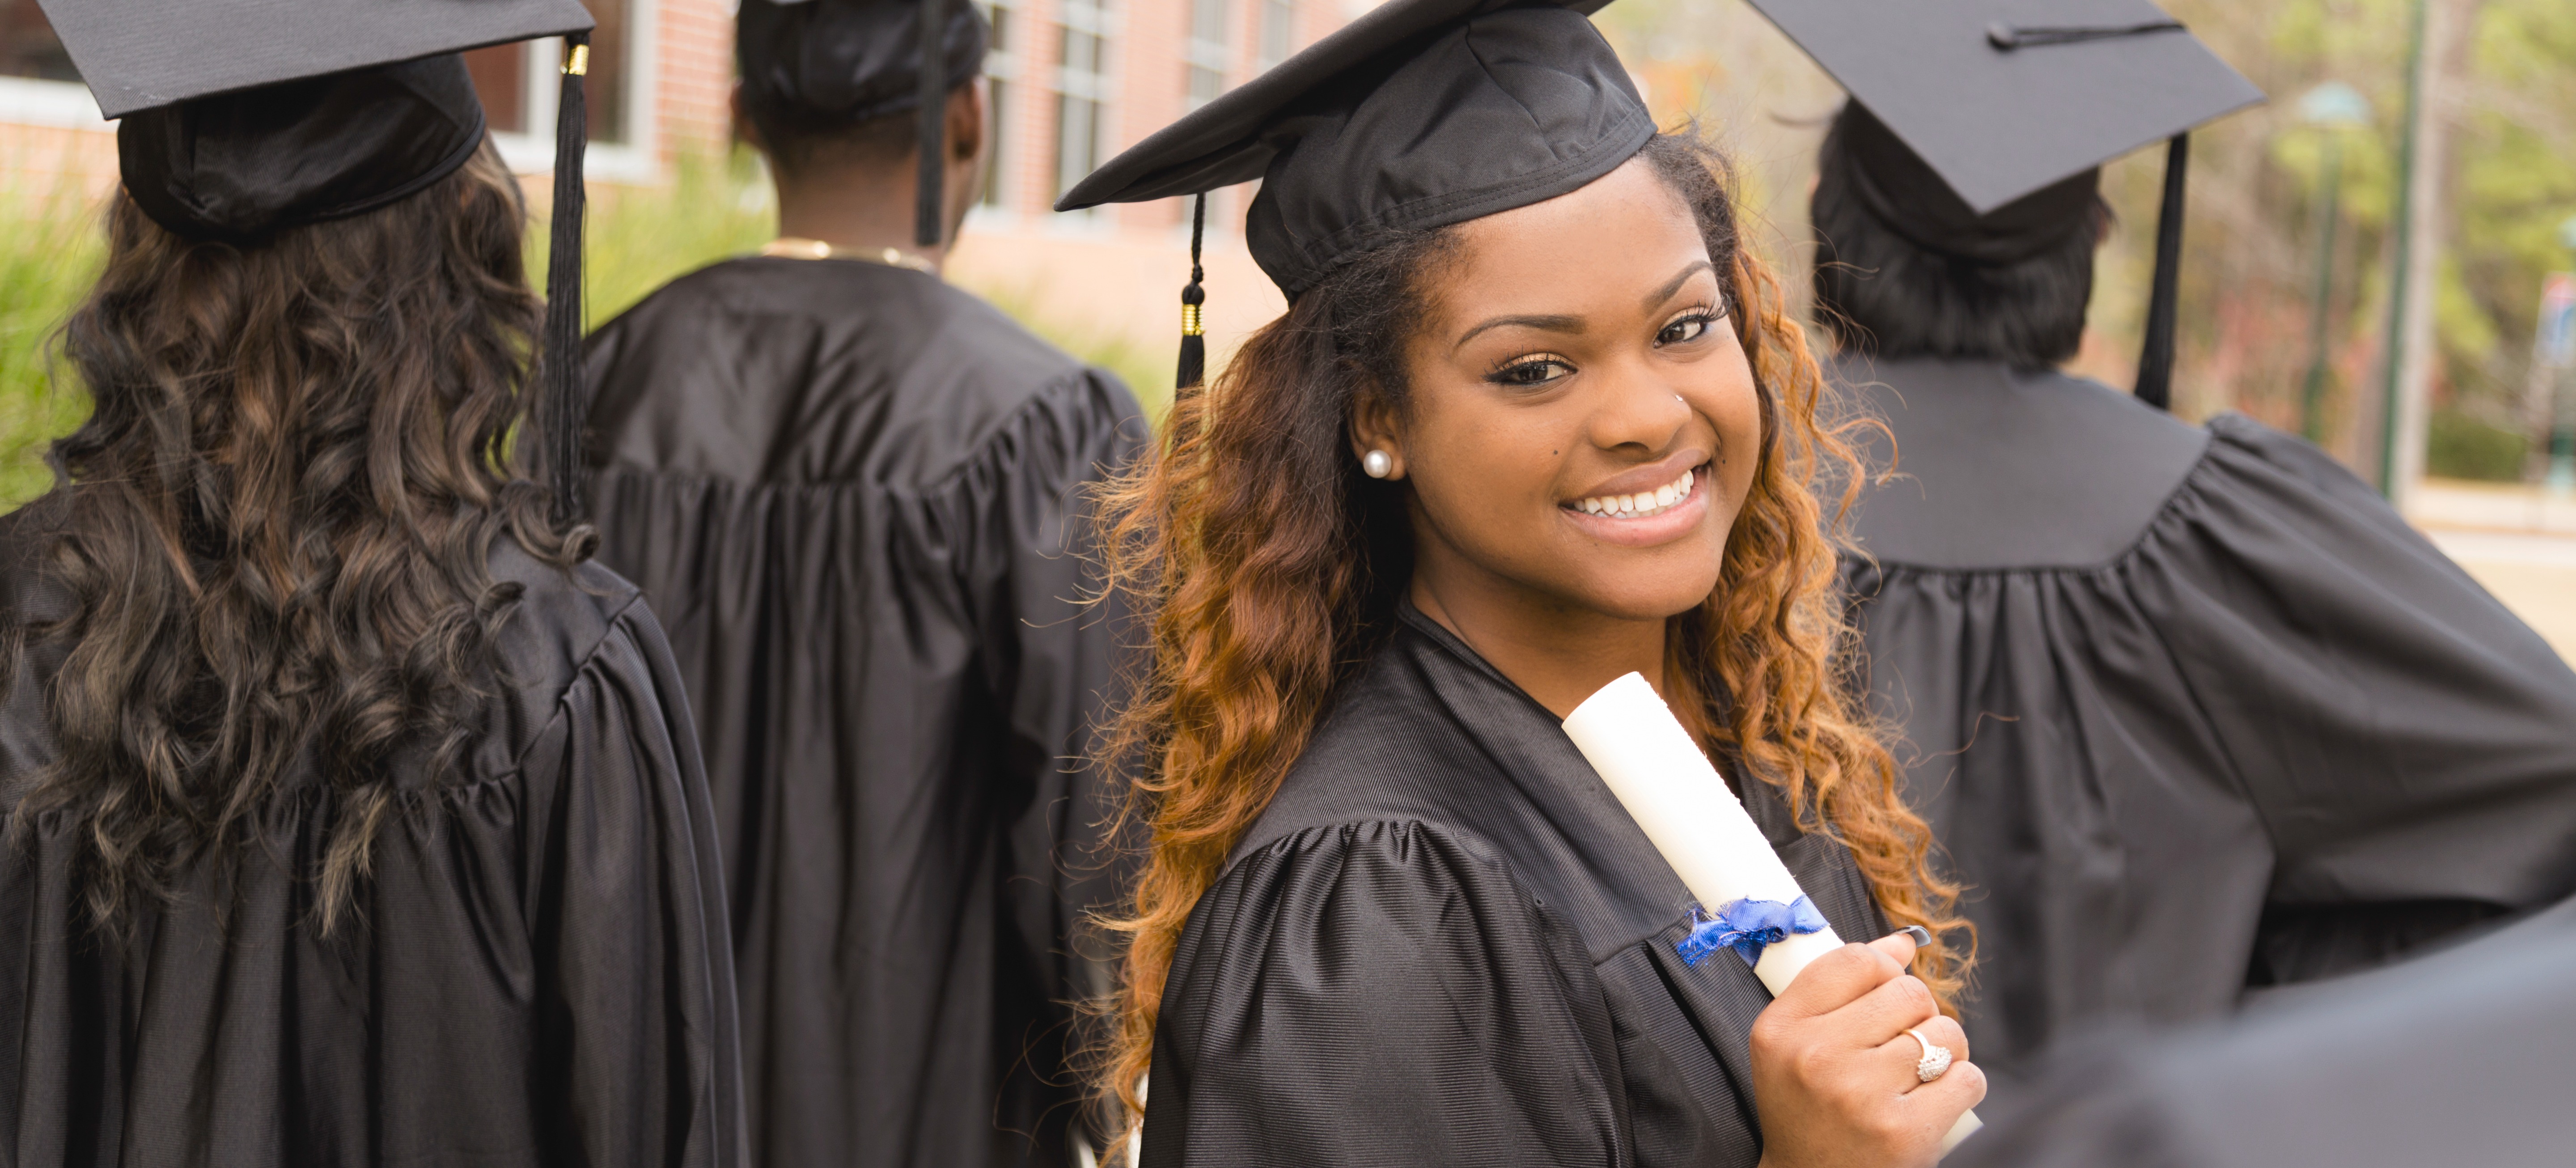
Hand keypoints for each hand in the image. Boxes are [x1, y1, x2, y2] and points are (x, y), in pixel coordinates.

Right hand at [1748, 931, 1984, 1167]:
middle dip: (1918, 1013)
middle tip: (1903, 1043)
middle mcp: (1816, 1057)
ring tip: (1919, 1073)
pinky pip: (1967, 1079)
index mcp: (1782, 1029)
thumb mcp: (1794, 1044)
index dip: (1885, 968)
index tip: (1887, 990)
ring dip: (1944, 1049)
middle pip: (1908, 992)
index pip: (1855, 961)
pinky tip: (1936, 1099)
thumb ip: (1839, 987)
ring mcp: (1861, 1095)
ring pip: (1944, 1033)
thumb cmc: (1808, 1109)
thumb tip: (1903, 943)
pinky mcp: (1903, 1132)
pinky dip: (1962, 1085)